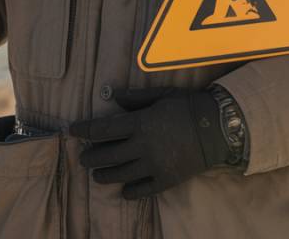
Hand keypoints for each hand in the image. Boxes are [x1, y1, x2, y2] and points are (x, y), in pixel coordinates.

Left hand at [67, 87, 228, 198]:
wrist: (217, 128)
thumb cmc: (187, 106)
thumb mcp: (159, 96)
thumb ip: (134, 98)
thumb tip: (112, 96)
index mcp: (139, 123)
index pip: (103, 129)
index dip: (84, 130)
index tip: (72, 131)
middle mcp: (142, 146)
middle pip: (108, 155)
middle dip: (91, 158)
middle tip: (82, 159)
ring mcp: (154, 165)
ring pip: (121, 174)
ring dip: (105, 176)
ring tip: (97, 176)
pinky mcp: (166, 180)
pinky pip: (144, 189)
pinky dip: (131, 192)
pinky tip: (124, 192)